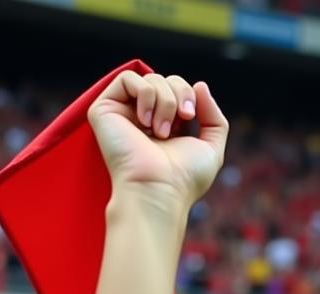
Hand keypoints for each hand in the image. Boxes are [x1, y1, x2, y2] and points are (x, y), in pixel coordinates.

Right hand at [88, 71, 227, 211]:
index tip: (190, 116)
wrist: (159, 189)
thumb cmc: (184, 177)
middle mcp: (145, 118)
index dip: (189, 95)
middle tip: (183, 117)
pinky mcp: (105, 109)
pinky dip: (145, 95)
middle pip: (166, 79)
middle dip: (180, 93)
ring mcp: (124, 113)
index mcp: (168, 125)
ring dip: (164, 101)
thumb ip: (214, 118)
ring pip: (149, 78)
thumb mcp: (211, 148)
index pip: (178, 90)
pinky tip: (145, 121)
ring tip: (161, 131)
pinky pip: (127, 78)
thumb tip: (200, 84)